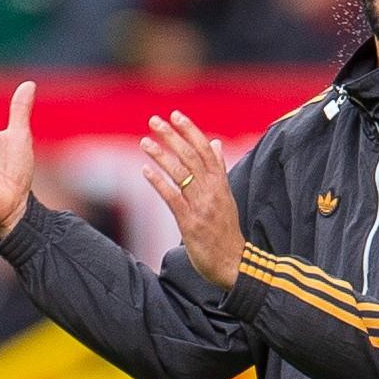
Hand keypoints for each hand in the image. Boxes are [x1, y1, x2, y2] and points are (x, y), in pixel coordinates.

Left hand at [140, 111, 243, 288]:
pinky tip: (145, 171)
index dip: (190, 131)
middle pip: (191, 157)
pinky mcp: (190, 223)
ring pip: (181, 174)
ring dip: (161, 156)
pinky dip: (159, 183)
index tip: (176, 115)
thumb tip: (215, 143)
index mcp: (221, 184)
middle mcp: (212, 192)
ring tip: (145, 142)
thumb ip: (219, 170)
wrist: (233, 263)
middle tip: (155, 121)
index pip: (206, 150)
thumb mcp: (227, 197)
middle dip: (172, 137)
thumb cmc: (226, 231)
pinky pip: (173, 198)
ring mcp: (201, 207)